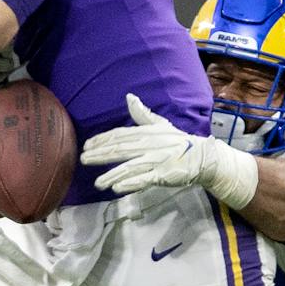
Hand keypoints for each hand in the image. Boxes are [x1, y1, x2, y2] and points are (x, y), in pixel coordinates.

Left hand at [82, 93, 257, 207]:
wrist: (202, 157)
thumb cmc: (178, 142)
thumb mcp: (160, 125)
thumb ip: (143, 114)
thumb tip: (130, 97)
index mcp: (146, 133)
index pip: (119, 135)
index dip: (102, 140)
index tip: (87, 146)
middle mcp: (149, 145)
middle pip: (120, 150)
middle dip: (100, 155)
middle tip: (83, 160)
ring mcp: (156, 161)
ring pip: (130, 167)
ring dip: (112, 175)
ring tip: (98, 183)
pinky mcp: (163, 175)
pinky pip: (144, 179)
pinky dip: (131, 184)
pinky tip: (117, 188)